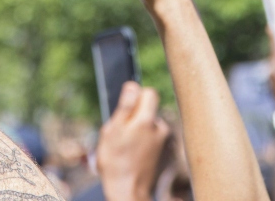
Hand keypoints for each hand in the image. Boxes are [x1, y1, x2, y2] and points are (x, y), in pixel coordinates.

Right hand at [97, 81, 170, 200]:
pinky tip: (131, 153)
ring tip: (124, 145)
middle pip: (148, 108)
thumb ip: (125, 106)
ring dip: (136, 128)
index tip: (125, 109)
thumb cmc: (116, 162)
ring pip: (147, 123)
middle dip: (134, 114)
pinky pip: (150, 136)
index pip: (149, 92)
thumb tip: (133, 85)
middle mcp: (159, 128)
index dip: (135, 96)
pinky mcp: (161, 151)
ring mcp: (162, 140)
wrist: (128, 192)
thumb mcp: (112, 131)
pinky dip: (141, 140)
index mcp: (147, 120)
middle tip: (121, 130)